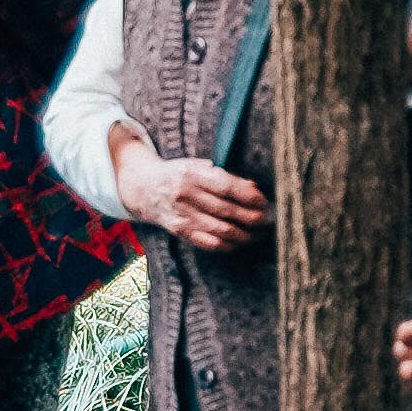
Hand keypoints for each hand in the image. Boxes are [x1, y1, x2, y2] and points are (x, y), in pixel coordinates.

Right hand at [133, 151, 268, 254]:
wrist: (143, 188)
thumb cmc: (178, 174)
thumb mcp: (197, 165)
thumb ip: (223, 175)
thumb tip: (252, 187)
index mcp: (192, 173)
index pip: (225, 186)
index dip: (248, 196)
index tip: (264, 201)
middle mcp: (185, 194)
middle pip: (225, 210)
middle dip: (251, 217)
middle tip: (268, 220)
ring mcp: (181, 214)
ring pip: (219, 229)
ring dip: (243, 235)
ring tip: (257, 234)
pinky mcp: (179, 230)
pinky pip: (207, 242)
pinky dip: (226, 245)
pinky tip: (238, 243)